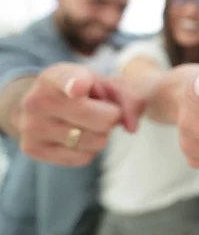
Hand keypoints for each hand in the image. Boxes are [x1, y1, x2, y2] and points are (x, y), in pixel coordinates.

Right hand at [19, 63, 143, 165]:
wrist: (42, 104)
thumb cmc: (83, 91)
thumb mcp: (106, 84)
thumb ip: (129, 98)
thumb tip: (131, 128)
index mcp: (55, 77)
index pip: (67, 81)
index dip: (76, 84)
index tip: (79, 88)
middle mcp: (37, 101)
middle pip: (103, 120)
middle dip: (112, 116)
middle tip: (101, 109)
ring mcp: (32, 127)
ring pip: (95, 141)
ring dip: (101, 134)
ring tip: (86, 120)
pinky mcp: (33, 149)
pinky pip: (83, 157)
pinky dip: (89, 149)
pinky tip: (76, 134)